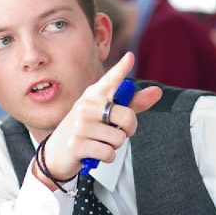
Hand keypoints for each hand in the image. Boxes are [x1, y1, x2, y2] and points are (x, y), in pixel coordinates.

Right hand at [34, 52, 162, 184]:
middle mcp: (86, 106)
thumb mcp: (107, 113)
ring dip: (114, 145)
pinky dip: (107, 157)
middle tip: (117, 132)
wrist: (58, 151)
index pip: (111, 80)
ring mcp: (80, 125)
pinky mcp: (77, 144)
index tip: (130, 57)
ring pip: (119, 139)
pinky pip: (108, 153)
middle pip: (127, 117)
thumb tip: (158, 91)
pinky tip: (94, 152)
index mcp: (94, 95)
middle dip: (128, 130)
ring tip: (99, 141)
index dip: (122, 68)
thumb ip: (132, 103)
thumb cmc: (88, 128)